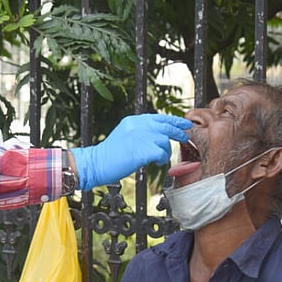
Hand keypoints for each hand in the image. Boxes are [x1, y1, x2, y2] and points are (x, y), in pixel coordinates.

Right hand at [70, 114, 191, 189]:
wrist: (96, 163)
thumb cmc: (111, 154)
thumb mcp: (126, 135)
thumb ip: (141, 132)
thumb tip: (160, 135)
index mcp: (134, 120)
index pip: (159, 117)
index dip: (174, 120)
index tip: (184, 124)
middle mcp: (138, 125)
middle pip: (166, 126)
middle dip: (178, 132)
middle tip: (185, 137)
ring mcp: (141, 137)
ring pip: (165, 142)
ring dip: (165, 152)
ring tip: (159, 158)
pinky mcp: (143, 150)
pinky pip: (161, 154)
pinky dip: (162, 160)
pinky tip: (156, 163)